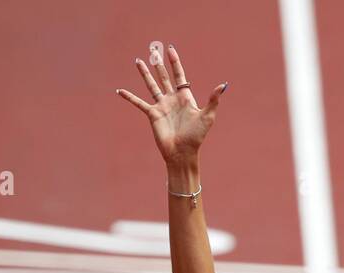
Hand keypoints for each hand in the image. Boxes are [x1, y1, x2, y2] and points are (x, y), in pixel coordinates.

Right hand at [115, 43, 227, 163]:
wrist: (182, 152)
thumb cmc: (196, 136)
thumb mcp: (207, 116)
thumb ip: (213, 100)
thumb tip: (223, 85)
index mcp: (185, 97)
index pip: (179, 75)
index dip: (175, 62)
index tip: (170, 49)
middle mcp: (172, 99)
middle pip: (164, 76)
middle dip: (158, 63)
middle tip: (153, 50)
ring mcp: (161, 106)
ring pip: (151, 85)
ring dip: (144, 73)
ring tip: (138, 61)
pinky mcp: (152, 114)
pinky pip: (139, 103)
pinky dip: (129, 97)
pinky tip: (120, 91)